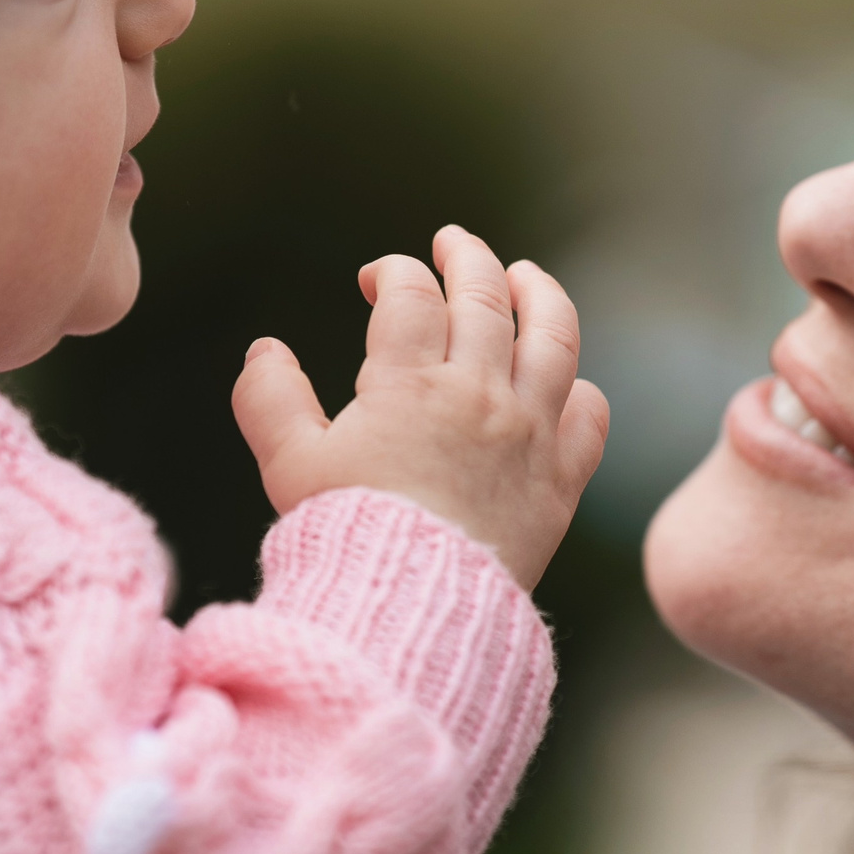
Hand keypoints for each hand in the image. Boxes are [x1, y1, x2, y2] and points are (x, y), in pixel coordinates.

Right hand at [232, 225, 608, 587]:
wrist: (411, 611)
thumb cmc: (345, 537)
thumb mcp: (289, 466)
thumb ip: (269, 399)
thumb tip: (264, 348)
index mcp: (410, 384)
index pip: (412, 296)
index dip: (394, 274)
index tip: (379, 280)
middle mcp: (479, 395)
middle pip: (485, 297)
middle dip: (467, 258)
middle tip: (452, 242)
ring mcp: (529, 433)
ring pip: (553, 337)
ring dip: (540, 295)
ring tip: (526, 276)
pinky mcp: (561, 480)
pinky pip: (589, 414)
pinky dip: (578, 387)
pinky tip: (563, 379)